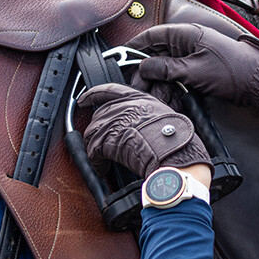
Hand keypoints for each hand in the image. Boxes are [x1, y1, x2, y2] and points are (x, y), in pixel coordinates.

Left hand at [78, 83, 210, 178]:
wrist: (173, 151)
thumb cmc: (175, 137)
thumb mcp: (164, 116)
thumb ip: (147, 116)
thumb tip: (144, 128)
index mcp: (137, 98)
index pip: (108, 90)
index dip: (92, 94)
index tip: (83, 99)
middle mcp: (123, 106)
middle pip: (99, 115)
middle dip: (98, 131)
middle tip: (100, 144)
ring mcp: (114, 121)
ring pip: (93, 133)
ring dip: (95, 148)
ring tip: (103, 160)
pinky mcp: (107, 139)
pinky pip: (93, 151)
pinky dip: (96, 162)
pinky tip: (103, 168)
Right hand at [128, 23, 258, 114]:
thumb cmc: (233, 72)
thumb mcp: (194, 72)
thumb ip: (165, 68)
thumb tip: (143, 66)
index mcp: (187, 34)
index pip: (152, 35)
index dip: (134, 47)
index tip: (120, 57)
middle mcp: (189, 41)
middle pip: (157, 53)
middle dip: (145, 72)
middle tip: (137, 88)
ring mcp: (195, 55)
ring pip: (167, 67)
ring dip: (158, 82)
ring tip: (152, 96)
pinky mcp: (201, 68)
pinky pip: (179, 75)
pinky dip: (171, 86)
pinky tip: (167, 98)